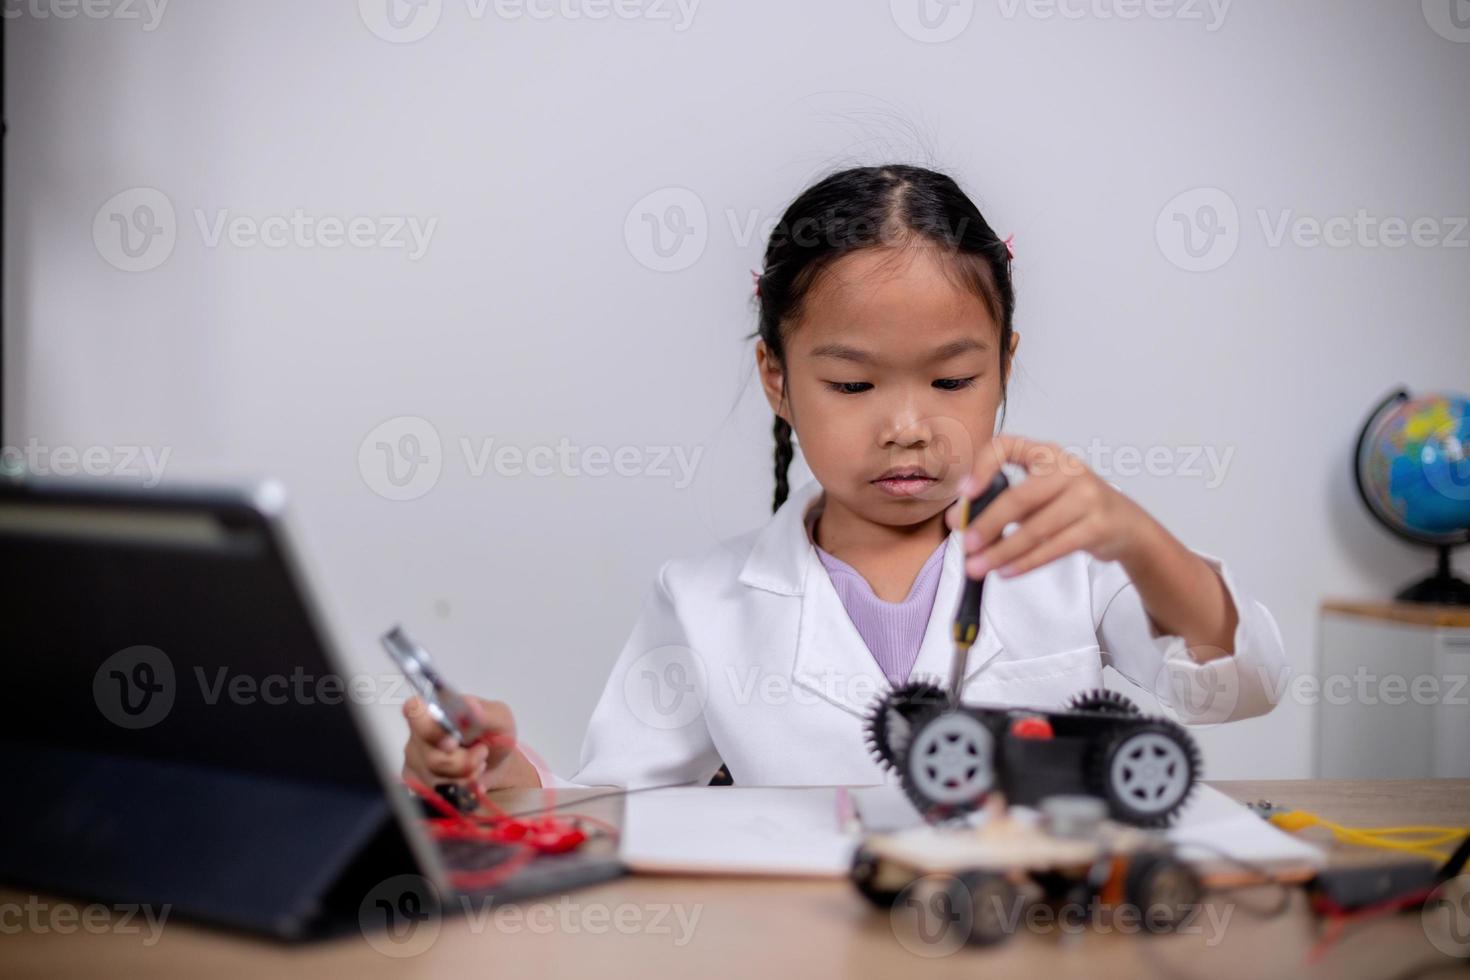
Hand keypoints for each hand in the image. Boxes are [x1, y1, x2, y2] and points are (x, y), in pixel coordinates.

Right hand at [401, 694, 539, 790]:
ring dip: (464, 776)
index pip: (413, 710)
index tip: (454, 743)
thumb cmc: (494, 736)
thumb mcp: (500, 719)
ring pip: (434, 778)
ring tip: (478, 764)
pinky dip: (459, 788)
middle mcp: (418, 733)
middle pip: (431, 756)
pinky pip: (435, 792)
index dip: (430, 729)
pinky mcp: (418, 782)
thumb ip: (485, 713)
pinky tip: (470, 779)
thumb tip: (469, 706)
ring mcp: (415, 759)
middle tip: (481, 753)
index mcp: (435, 709)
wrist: (496, 766)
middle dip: (462, 762)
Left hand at [947, 434, 1152, 578]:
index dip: (983, 467)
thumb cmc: (1073, 506)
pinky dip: (1026, 562)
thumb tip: (960, 521)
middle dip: (987, 524)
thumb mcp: (1042, 492)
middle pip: (1020, 497)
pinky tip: (1006, 572)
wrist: (1126, 524)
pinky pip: (1054, 548)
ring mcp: (1087, 496)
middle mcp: (1068, 469)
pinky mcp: (1097, 526)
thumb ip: (1005, 501)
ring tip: (978, 566)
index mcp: (1047, 454)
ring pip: (1036, 529)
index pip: (1006, 446)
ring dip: (1002, 551)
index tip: (965, 493)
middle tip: (965, 544)